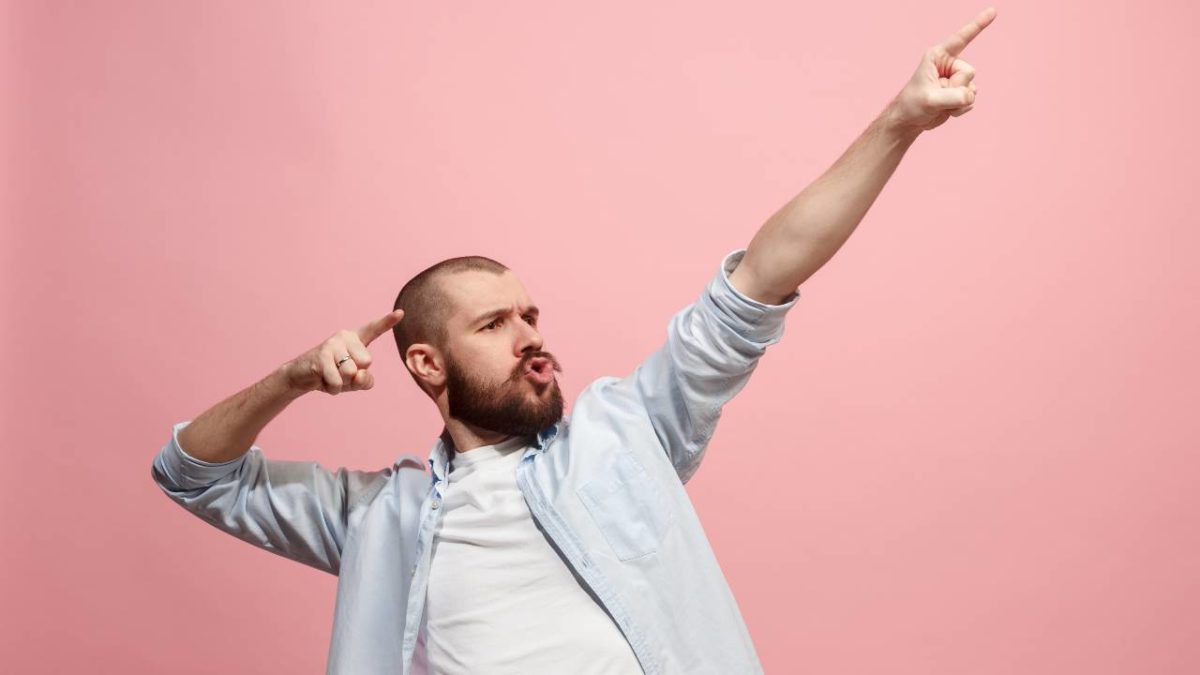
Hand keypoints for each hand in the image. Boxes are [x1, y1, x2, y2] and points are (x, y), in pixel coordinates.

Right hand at [281, 309, 404, 395]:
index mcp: (356, 340)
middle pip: (366, 362)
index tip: (401, 312)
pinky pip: (337, 381)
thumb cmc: (332, 376)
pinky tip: (323, 380)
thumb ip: (365, 381)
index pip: (374, 330)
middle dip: (354, 376)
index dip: (387, 321)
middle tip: (338, 372)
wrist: (301, 377)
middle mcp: (345, 336)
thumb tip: (360, 375)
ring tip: (330, 376)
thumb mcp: (354, 382)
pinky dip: (333, 388)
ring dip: (342, 383)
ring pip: (351, 372)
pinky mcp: (321, 356)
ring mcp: (332, 344)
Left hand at [889, 7, 995, 133]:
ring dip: (957, 102)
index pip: (961, 38)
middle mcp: (950, 64)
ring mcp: (957, 78)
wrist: (910, 120)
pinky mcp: (961, 91)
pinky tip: (946, 110)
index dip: (978, 25)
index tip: (993, 11)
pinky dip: (959, 109)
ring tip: (940, 104)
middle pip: (969, 72)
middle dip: (956, 88)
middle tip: (938, 96)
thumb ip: (953, 96)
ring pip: (972, 89)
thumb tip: (971, 95)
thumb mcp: (930, 100)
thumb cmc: (913, 105)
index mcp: (938, 56)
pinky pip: (971, 100)